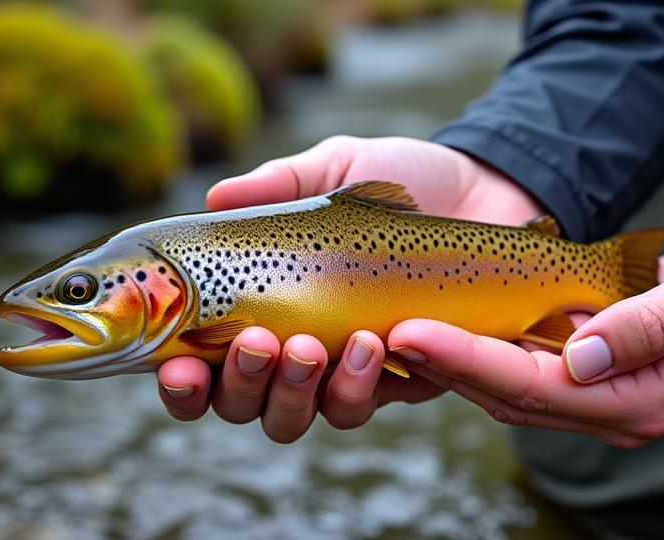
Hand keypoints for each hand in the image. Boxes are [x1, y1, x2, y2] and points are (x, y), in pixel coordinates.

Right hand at [156, 136, 545, 441]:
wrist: (489, 192)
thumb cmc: (406, 179)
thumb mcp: (337, 167)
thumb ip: (280, 183)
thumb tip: (217, 194)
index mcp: (261, 301)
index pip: (198, 357)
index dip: (178, 377)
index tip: (174, 364)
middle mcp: (290, 347)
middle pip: (237, 403)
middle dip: (237, 384)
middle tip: (258, 341)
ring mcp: (339, 371)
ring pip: (289, 419)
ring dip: (289, 393)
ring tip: (311, 346)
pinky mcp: (394, 381)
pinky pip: (356, 408)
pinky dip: (352, 388)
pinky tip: (368, 344)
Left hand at [385, 187, 663, 447]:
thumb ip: (652, 324)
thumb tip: (580, 356)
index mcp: (646, 396)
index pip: (537, 387)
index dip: (469, 360)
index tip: (412, 333)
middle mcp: (619, 403)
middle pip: (510, 393)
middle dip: (445, 364)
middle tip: (383, 332)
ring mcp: (605, 387)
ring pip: (510, 383)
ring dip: (455, 358)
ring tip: (397, 329)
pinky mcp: (595, 361)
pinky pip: (526, 361)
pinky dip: (483, 345)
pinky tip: (446, 322)